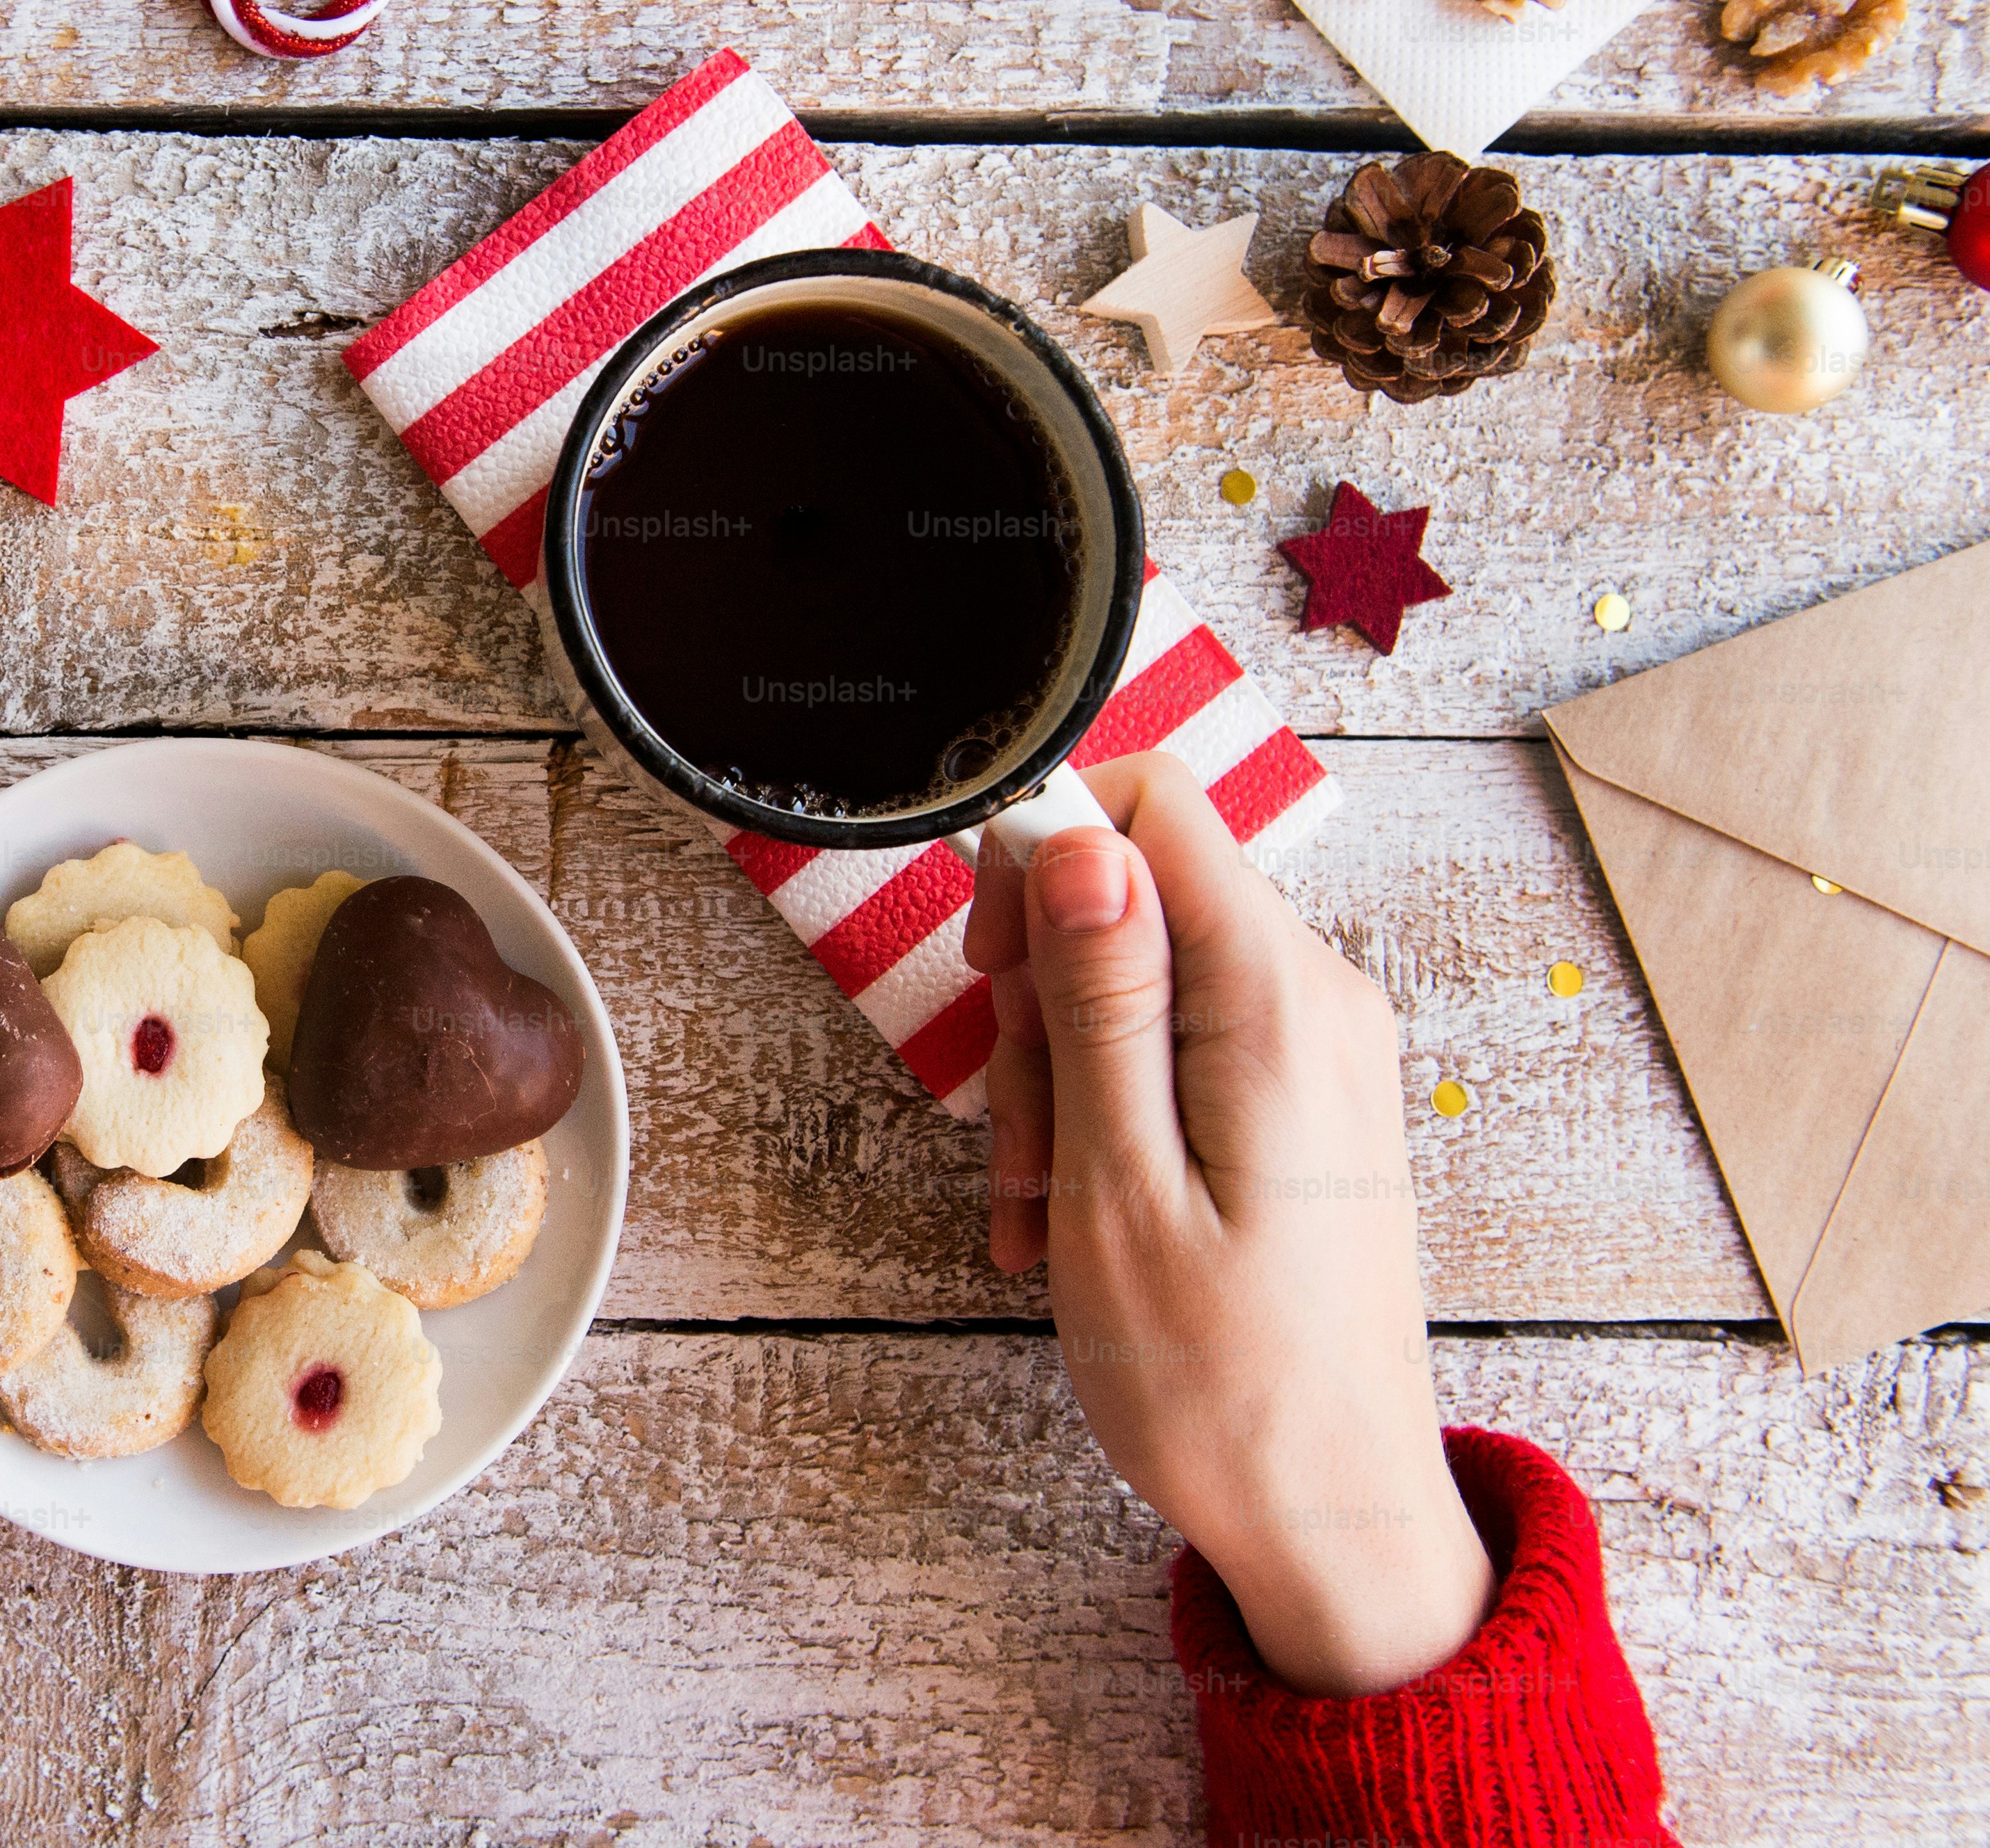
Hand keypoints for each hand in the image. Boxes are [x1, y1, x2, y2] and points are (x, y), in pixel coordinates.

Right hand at [965, 752, 1492, 1696]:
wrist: (1335, 1520)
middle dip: (1041, 1002)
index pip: (1154, 805)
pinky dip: (1105, 1115)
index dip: (1042, 852)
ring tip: (1041, 1208)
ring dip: (1060, 1079)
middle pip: (1133, 895)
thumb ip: (1103, 1000)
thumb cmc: (1223, 1382)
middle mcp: (1318, 1001)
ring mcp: (1316, 1051)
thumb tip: (1075, 838)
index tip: (991, 966)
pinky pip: (1177, 1049)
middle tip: (1020, 1141)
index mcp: (1277, 1003)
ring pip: (1139, 978)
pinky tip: (1073, 1215)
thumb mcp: (1118, 1186)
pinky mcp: (1301, 1101)